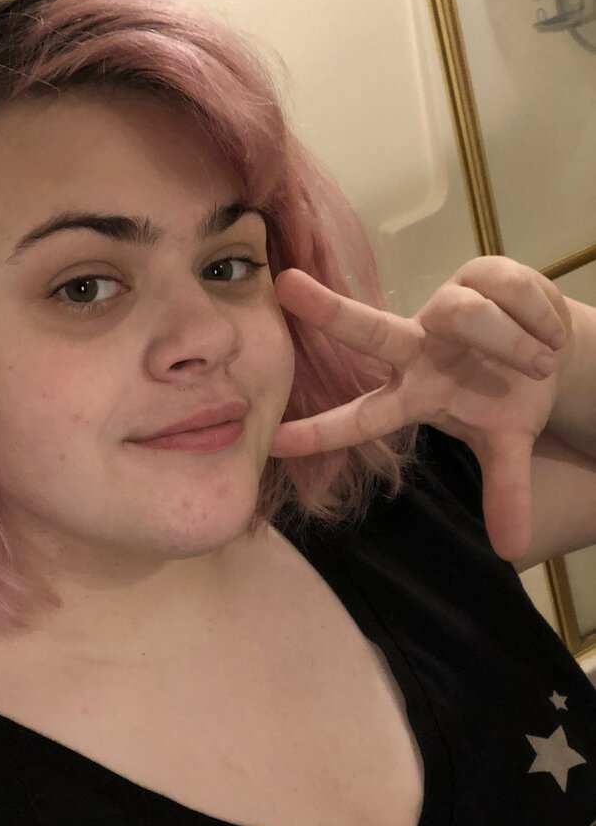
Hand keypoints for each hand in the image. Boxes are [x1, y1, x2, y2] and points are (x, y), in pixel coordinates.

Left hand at [269, 256, 573, 561]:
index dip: (320, 433)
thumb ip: (504, 490)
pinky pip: (508, 293)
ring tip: (541, 364)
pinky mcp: (476, 274)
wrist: (552, 350)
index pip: (360, 419)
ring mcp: (442, 308)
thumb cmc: (507, 399)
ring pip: (467, 317)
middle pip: (368, 333)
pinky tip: (550, 335)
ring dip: (514, 346)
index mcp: (413, 395)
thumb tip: (512, 550)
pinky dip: (539, 320)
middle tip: (285, 286)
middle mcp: (415, 349)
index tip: (273, 443)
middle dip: (328, 311)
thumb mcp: (505, 446)